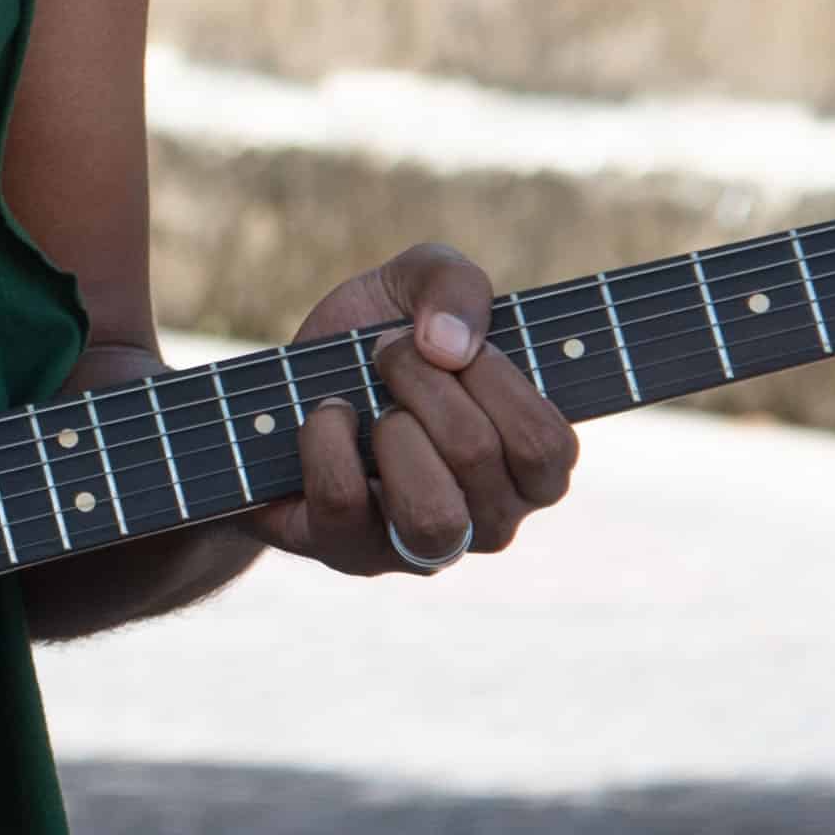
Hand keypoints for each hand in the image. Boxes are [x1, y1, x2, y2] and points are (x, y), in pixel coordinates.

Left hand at [263, 244, 575, 577]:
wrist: (288, 384)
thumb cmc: (377, 337)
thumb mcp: (419, 282)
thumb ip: (457, 286)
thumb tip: (450, 346)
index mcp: (531, 469)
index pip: (546, 446)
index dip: (493, 376)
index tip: (445, 341)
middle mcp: (490, 520)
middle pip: (478, 457)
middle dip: (423, 381)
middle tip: (389, 353)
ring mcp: (421, 549)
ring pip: (431, 514)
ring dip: (392, 431)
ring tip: (373, 404)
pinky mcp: (349, 552)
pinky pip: (346, 508)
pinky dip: (327, 444)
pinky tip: (327, 415)